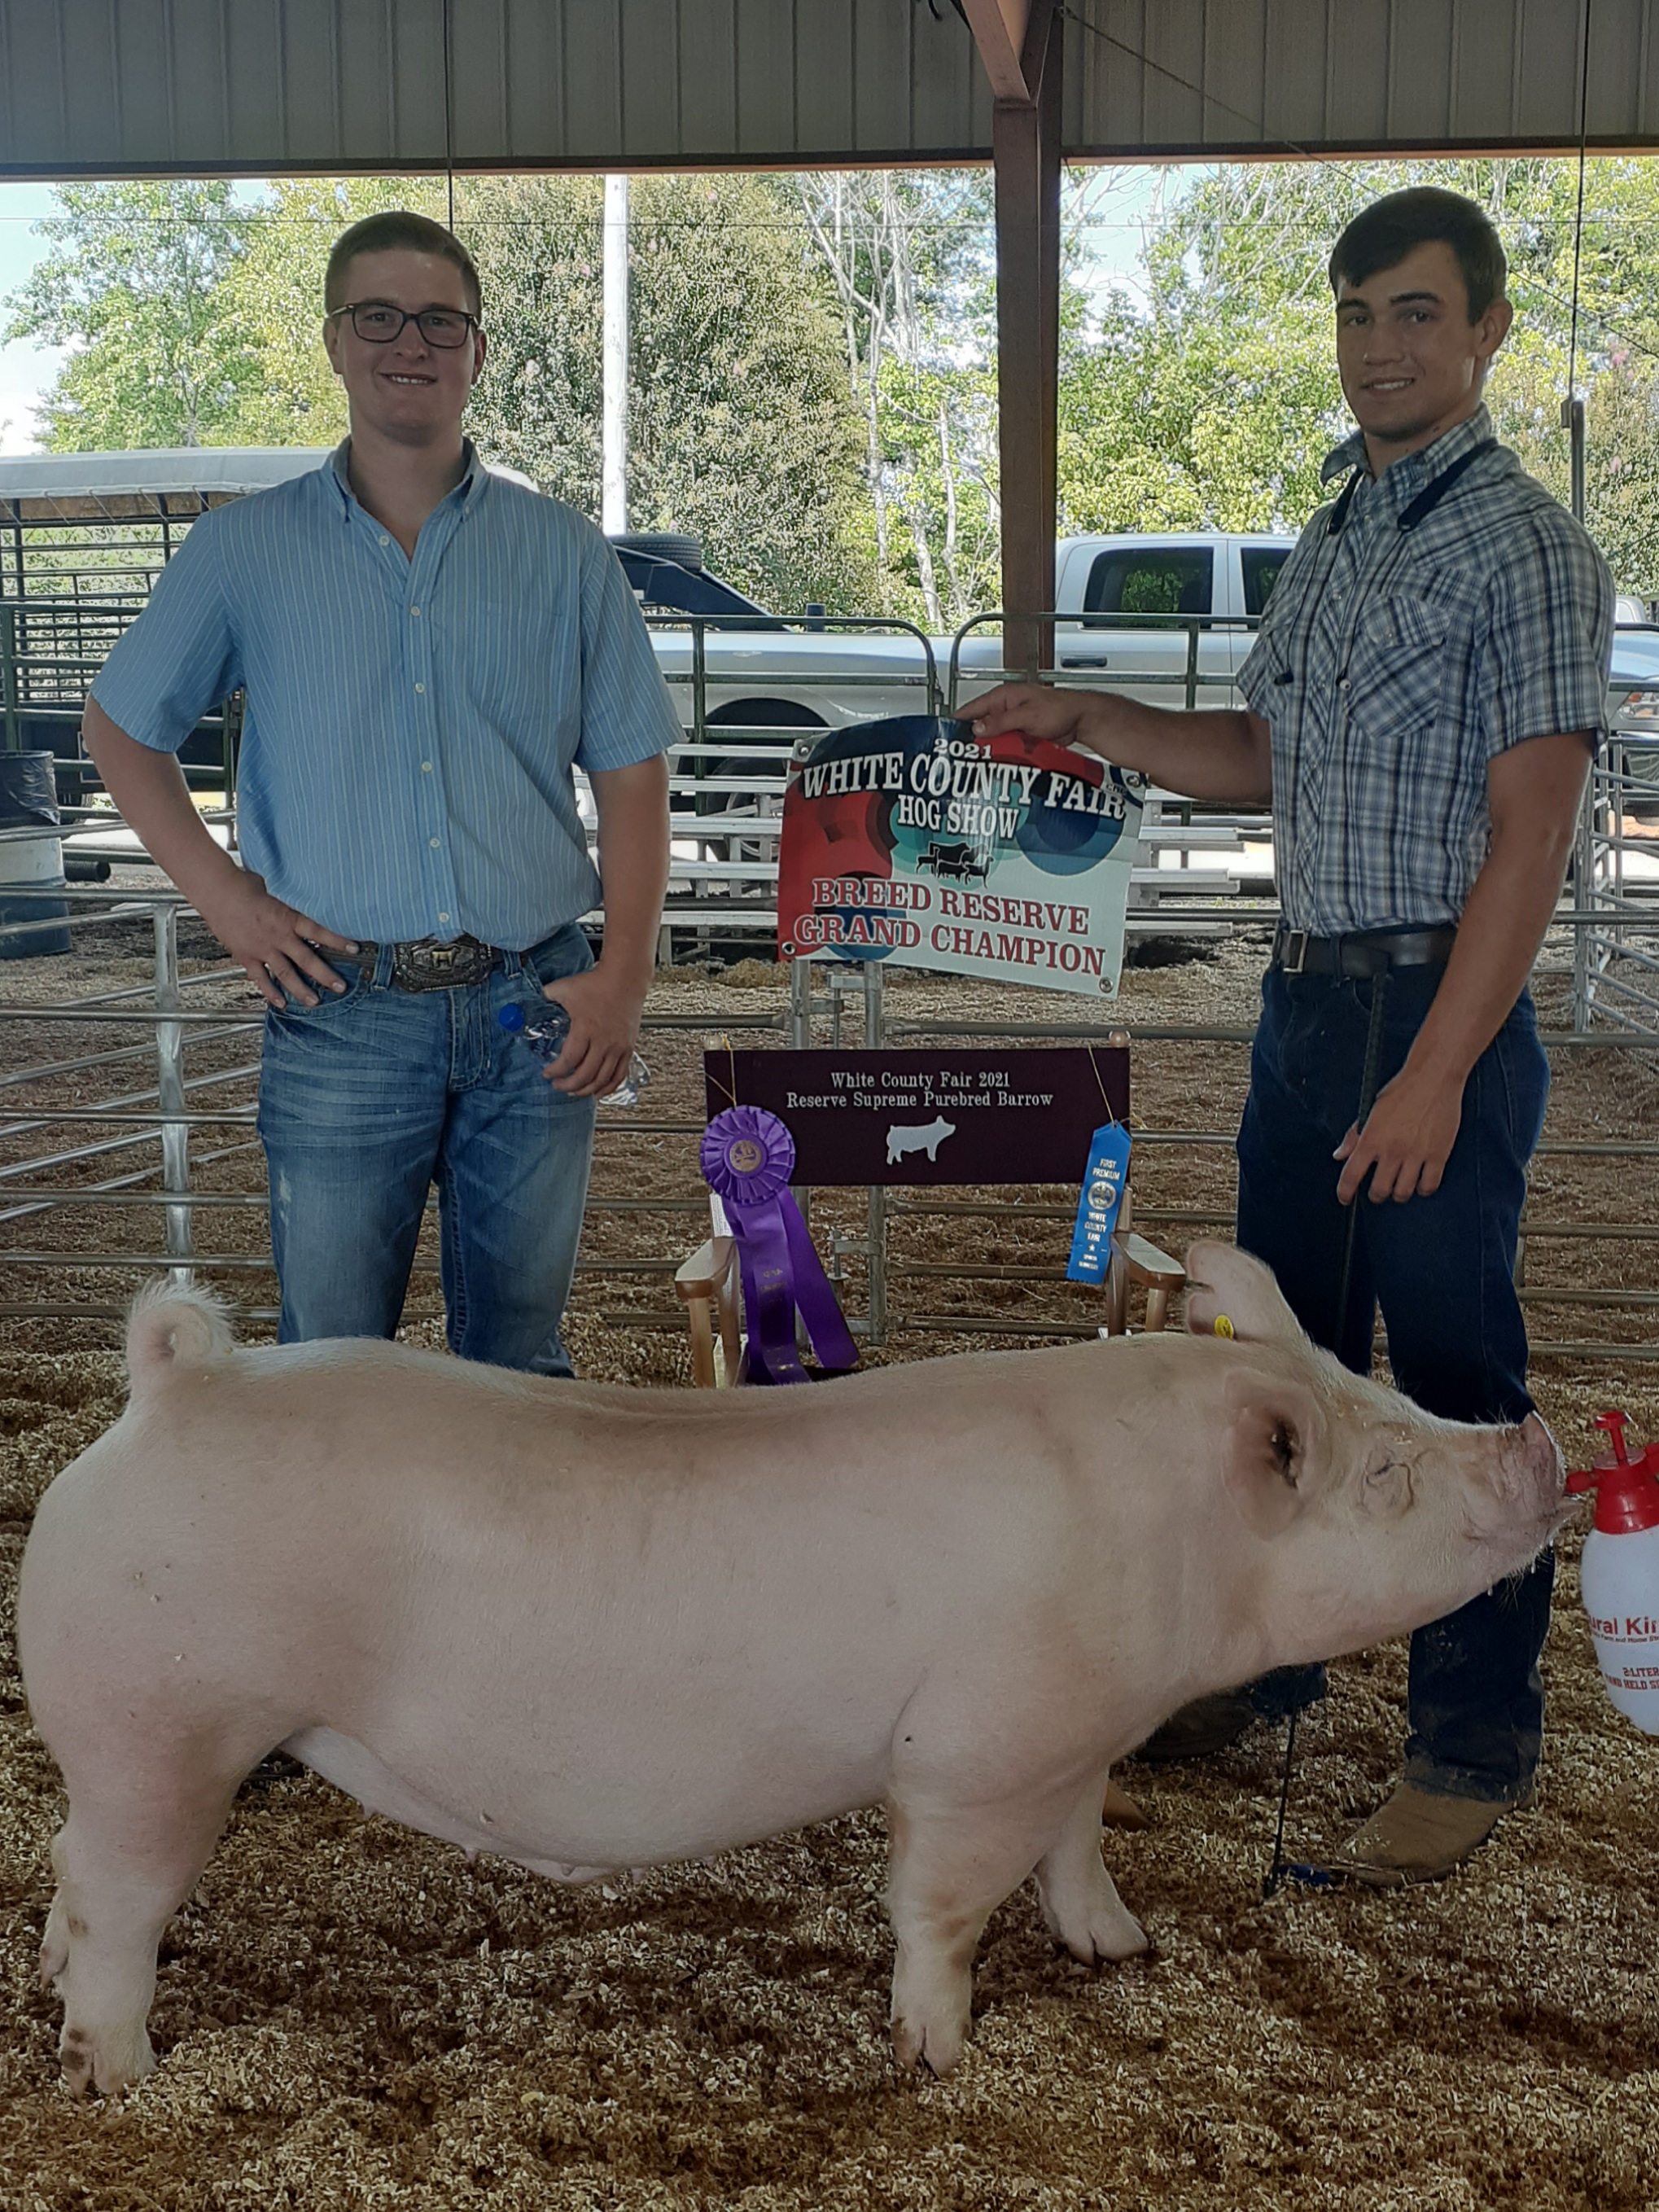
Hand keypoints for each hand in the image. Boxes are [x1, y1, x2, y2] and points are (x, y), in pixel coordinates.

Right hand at [198, 869, 357, 1008]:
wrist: (217, 891)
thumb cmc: (244, 885)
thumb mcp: (276, 890)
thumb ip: (288, 902)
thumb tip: (301, 897)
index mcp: (287, 917)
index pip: (319, 931)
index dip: (337, 940)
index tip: (354, 948)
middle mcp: (278, 936)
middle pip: (307, 960)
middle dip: (325, 975)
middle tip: (340, 986)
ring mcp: (262, 949)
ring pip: (285, 974)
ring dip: (301, 990)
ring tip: (315, 1002)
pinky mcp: (246, 956)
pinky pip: (261, 978)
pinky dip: (270, 992)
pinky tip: (281, 1003)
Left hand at [539, 963, 644, 1096]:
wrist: (625, 979)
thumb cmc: (597, 983)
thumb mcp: (565, 987)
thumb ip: (548, 995)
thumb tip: (537, 999)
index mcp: (585, 1029)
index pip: (568, 1060)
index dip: (556, 1071)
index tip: (547, 1073)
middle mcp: (604, 1041)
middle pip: (585, 1075)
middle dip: (568, 1085)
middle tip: (558, 1085)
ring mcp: (618, 1046)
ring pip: (602, 1079)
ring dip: (587, 1090)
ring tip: (575, 1092)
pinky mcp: (628, 1048)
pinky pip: (619, 1075)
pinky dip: (609, 1087)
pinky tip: (599, 1092)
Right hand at [959, 683, 1109, 749]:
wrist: (1080, 719)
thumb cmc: (1060, 708)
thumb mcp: (1027, 715)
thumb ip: (1001, 722)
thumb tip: (978, 728)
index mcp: (1003, 697)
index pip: (972, 708)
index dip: (958, 721)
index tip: (946, 735)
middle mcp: (1006, 709)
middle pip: (981, 726)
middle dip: (973, 740)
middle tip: (963, 756)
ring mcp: (1013, 723)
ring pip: (994, 739)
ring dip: (990, 749)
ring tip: (979, 763)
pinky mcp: (1021, 735)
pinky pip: (1007, 745)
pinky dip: (1003, 753)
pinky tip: (999, 763)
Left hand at [1334, 1061, 1465, 1204]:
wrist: (1433, 1078)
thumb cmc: (1403, 1091)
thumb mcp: (1370, 1110)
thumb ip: (1354, 1135)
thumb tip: (1340, 1155)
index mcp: (1371, 1138)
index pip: (1351, 1175)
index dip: (1345, 1192)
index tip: (1345, 1198)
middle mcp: (1392, 1150)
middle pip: (1379, 1191)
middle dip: (1376, 1195)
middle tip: (1378, 1190)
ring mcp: (1416, 1154)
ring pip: (1403, 1192)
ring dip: (1399, 1193)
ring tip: (1400, 1185)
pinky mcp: (1438, 1155)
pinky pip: (1429, 1186)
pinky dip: (1423, 1189)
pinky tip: (1420, 1182)